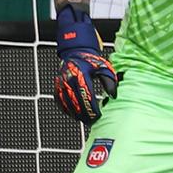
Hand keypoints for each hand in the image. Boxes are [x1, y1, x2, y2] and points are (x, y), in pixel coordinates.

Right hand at [52, 4, 118, 123]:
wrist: (76, 51)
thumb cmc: (91, 60)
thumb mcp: (104, 67)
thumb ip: (110, 81)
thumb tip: (114, 95)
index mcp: (82, 75)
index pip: (87, 96)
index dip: (93, 109)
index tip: (98, 115)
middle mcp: (70, 80)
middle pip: (76, 103)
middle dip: (84, 114)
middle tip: (92, 122)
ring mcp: (62, 83)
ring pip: (67, 104)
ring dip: (75, 114)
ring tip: (84, 120)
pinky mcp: (57, 85)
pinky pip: (60, 101)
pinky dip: (66, 109)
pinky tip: (73, 114)